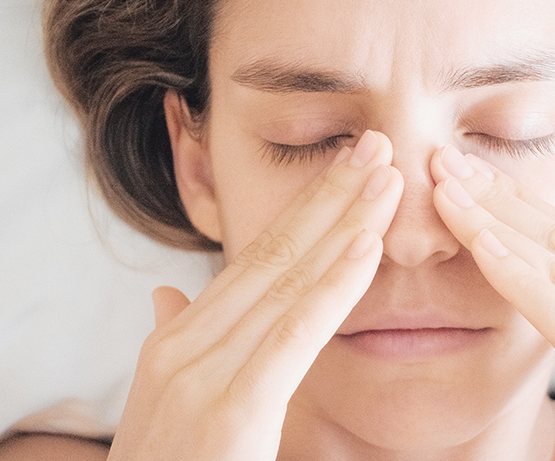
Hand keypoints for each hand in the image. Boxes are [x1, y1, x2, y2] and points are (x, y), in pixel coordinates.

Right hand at [108, 131, 403, 460]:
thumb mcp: (165, 408)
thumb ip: (177, 344)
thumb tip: (171, 293)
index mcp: (177, 341)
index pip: (253, 263)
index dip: (306, 213)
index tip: (350, 173)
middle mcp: (184, 344)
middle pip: (271, 255)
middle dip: (330, 198)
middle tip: (380, 146)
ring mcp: (200, 372)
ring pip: (285, 281)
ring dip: (343, 223)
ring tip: (389, 176)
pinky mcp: (230, 409)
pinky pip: (292, 334)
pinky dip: (333, 286)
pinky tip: (367, 247)